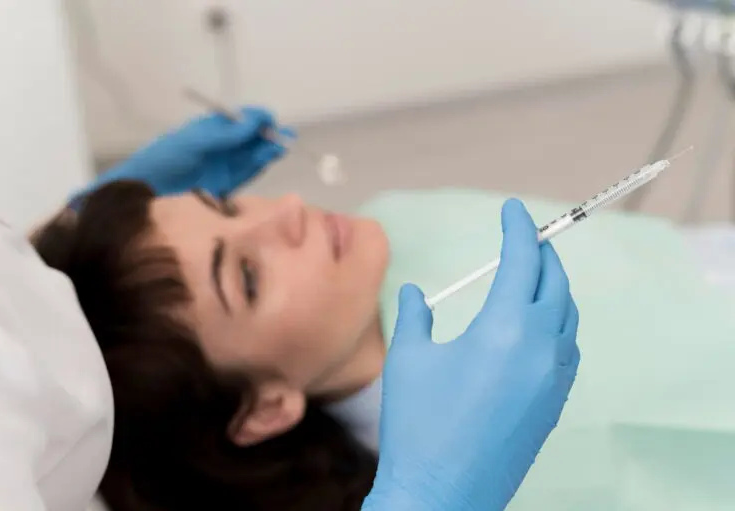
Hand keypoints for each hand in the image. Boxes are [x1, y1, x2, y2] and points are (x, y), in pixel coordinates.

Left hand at [74, 107, 291, 201]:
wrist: (146, 194)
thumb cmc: (165, 159)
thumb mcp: (195, 142)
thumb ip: (226, 135)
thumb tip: (255, 121)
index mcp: (211, 130)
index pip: (239, 120)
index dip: (255, 117)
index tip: (268, 119)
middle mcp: (221, 146)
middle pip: (251, 138)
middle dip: (267, 134)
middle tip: (284, 135)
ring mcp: (224, 167)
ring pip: (253, 155)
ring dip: (267, 150)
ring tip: (280, 146)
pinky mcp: (226, 187)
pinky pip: (247, 174)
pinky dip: (260, 166)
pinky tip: (268, 158)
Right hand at [363, 199, 579, 510]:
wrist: (442, 494)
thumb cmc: (419, 425)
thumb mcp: (409, 359)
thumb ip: (416, 315)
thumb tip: (417, 291)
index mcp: (504, 329)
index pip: (522, 262)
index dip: (519, 229)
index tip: (513, 210)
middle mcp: (540, 349)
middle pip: (554, 284)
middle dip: (541, 254)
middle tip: (524, 238)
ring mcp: (553, 380)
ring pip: (567, 317)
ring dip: (552, 289)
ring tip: (530, 278)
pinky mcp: (553, 405)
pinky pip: (567, 350)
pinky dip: (557, 325)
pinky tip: (536, 328)